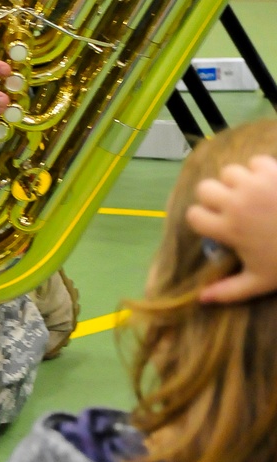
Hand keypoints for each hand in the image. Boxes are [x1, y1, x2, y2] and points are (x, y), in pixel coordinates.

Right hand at [187, 154, 276, 302]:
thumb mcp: (259, 282)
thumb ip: (229, 291)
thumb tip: (201, 299)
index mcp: (230, 229)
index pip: (194, 215)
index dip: (201, 220)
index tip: (214, 226)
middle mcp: (237, 202)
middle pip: (205, 187)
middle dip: (213, 197)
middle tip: (228, 206)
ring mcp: (256, 184)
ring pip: (229, 171)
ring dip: (236, 182)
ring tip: (250, 194)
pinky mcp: (274, 171)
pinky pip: (255, 162)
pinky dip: (259, 170)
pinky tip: (268, 184)